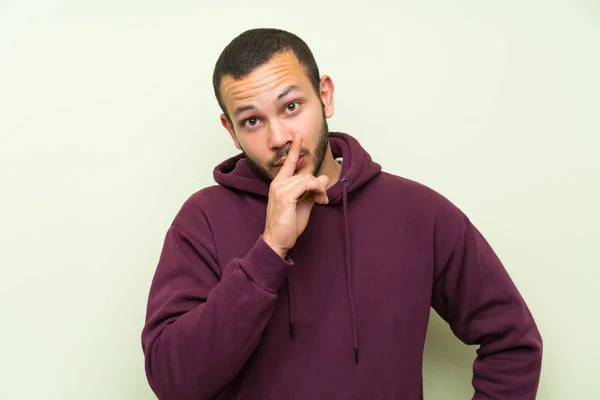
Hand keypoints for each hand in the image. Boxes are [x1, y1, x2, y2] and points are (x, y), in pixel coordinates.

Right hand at [263, 134, 328, 257]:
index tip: (298, 135)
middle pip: (305, 173)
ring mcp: (280, 188)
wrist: (277, 241)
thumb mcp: (303, 205)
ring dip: (319, 189)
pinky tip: (319, 200)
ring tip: (321, 201)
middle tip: (322, 198)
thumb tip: (322, 178)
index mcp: (280, 184)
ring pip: (308, 178)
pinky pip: (307, 184)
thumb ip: (311, 190)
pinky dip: (317, 190)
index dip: (294, 148)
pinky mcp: (285, 195)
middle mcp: (278, 183)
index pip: (289, 163)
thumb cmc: (288, 225)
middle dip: (318, 184)